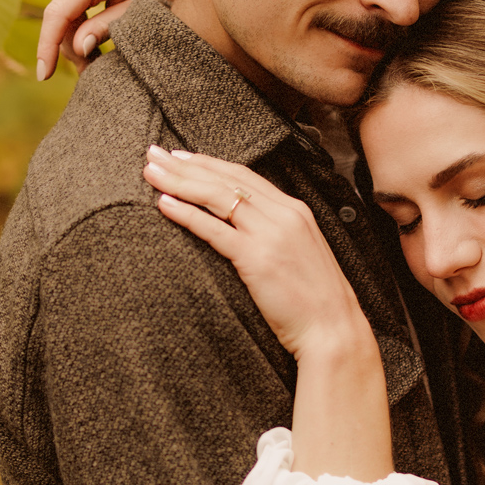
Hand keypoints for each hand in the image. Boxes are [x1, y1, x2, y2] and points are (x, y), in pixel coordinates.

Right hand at [36, 0, 179, 79]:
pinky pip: (69, 1)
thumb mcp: (143, 13)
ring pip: (62, 10)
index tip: (45, 75)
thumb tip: (77, 48)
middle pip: (59, 15)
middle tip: (91, 73)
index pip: (59, 13)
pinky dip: (77, 23)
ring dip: (73, 37)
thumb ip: (108, 28)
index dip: (48, 46)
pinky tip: (92, 42)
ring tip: (94, 61)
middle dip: (69, 47)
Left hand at [142, 147, 372, 361]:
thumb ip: (275, 234)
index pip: (244, 176)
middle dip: (186, 165)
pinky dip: (187, 214)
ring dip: (180, 182)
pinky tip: (164, 204)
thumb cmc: (315, 302)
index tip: (180, 156)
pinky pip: (215, 229)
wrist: (333, 330)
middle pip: (226, 179)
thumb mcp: (299, 254)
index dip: (208, 163)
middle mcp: (284, 214)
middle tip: (154, 154)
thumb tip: (243, 230)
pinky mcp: (258, 258)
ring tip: (151, 173)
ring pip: (218, 197)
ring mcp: (271, 234)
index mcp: (294, 210)